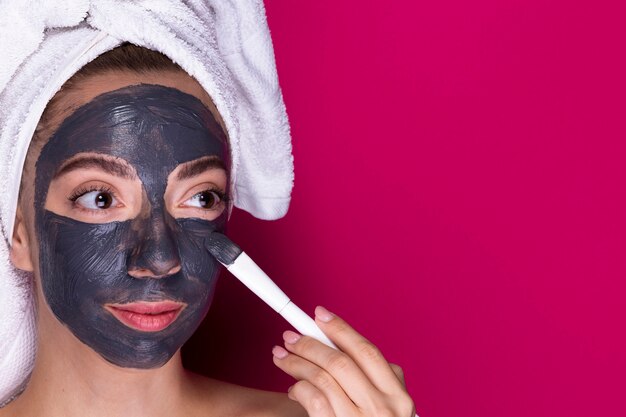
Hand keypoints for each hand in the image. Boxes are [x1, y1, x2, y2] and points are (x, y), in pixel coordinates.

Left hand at [272, 306, 415, 416]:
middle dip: (310, 344)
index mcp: (398, 397)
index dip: (340, 328)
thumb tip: (362, 351)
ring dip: (296, 364)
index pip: (367, 351)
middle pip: (339, 362)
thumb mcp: (394, 410)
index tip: (319, 314)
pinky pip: (313, 404)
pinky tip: (293, 387)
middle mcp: (382, 410)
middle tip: (289, 336)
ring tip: (281, 357)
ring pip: (321, 380)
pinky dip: (299, 390)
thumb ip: (384, 382)